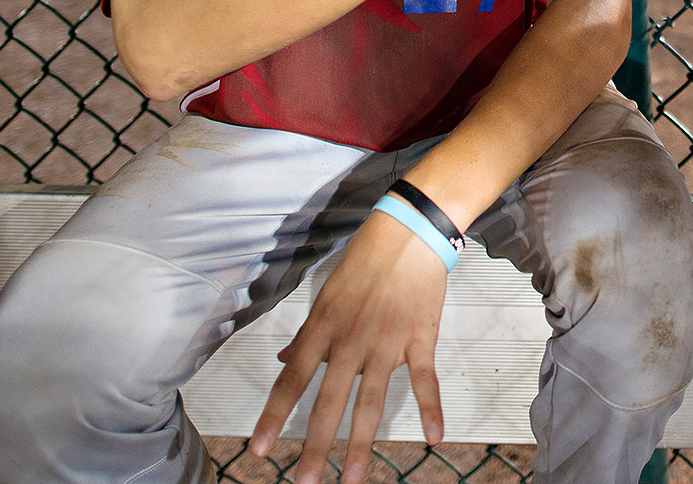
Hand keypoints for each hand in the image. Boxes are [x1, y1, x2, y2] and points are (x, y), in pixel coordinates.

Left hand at [250, 211, 449, 483]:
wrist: (409, 233)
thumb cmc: (365, 259)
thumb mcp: (326, 295)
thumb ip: (307, 333)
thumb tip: (284, 358)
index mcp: (323, 329)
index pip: (291, 381)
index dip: (273, 418)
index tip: (258, 449)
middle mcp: (350, 342)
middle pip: (328, 401)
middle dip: (315, 445)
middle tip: (303, 481)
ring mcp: (386, 343)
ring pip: (371, 401)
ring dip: (360, 442)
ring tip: (352, 477)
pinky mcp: (420, 339)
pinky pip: (425, 380)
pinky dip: (431, 409)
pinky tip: (434, 437)